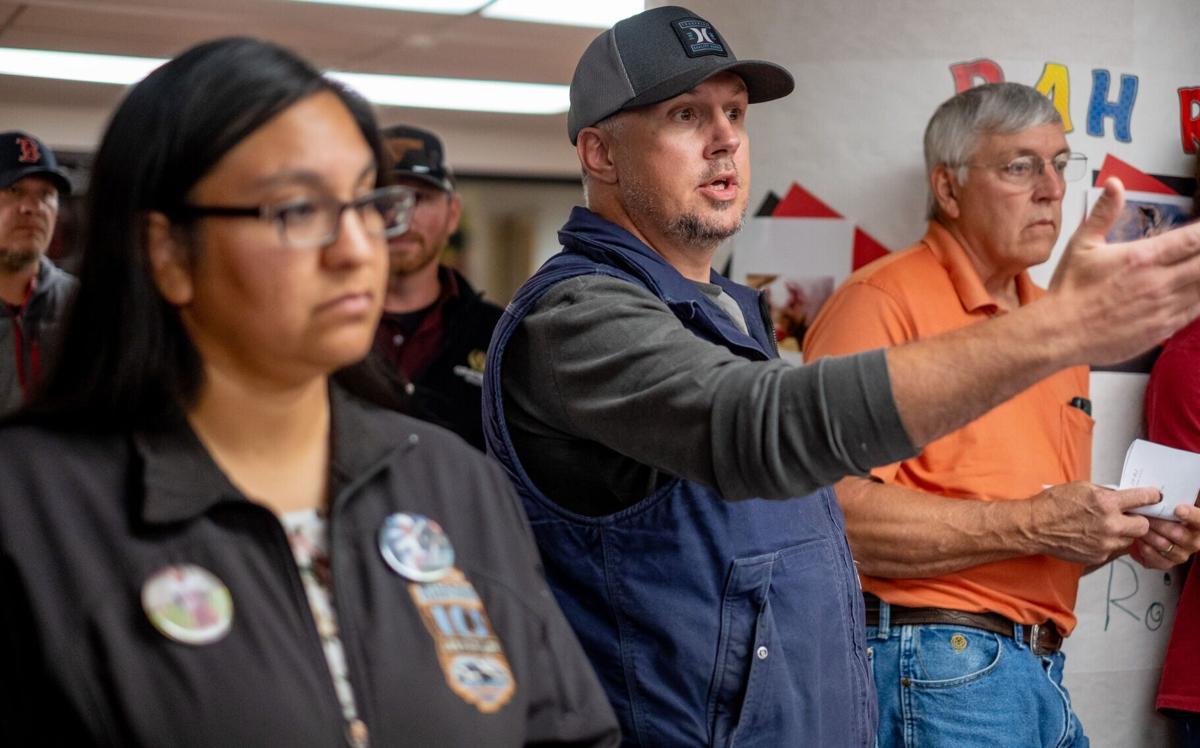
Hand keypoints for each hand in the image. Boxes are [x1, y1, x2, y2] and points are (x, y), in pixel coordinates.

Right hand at [1028, 482, 1155, 564]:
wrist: (1034, 527)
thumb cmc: (1053, 505)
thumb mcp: (1081, 487)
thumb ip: (1105, 493)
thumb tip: (1123, 496)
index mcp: (1106, 502)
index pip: (1142, 499)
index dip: (1151, 497)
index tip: (1154, 498)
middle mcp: (1109, 524)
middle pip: (1143, 525)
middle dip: (1137, 520)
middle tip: (1127, 517)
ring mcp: (1105, 543)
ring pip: (1128, 539)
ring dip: (1121, 533)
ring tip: (1103, 527)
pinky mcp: (1098, 556)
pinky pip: (1112, 549)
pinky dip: (1107, 543)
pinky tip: (1091, 536)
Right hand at [1048, 177, 1199, 365]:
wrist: (1060, 332)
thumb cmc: (1069, 288)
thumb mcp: (1082, 244)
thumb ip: (1104, 213)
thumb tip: (1115, 183)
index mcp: (1142, 257)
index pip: (1192, 239)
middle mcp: (1159, 282)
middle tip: (1197, 250)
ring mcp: (1163, 308)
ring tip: (1194, 268)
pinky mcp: (1163, 329)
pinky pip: (1195, 311)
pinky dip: (1199, 299)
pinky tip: (1193, 291)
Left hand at [1130, 503, 1199, 569]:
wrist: (1158, 529)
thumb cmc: (1166, 515)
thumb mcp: (1174, 503)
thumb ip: (1173, 498)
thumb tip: (1162, 490)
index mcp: (1199, 525)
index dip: (1191, 515)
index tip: (1178, 509)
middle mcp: (1193, 542)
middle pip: (1179, 534)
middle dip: (1159, 524)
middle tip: (1145, 515)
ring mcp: (1180, 554)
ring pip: (1164, 546)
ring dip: (1148, 534)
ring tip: (1138, 525)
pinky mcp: (1166, 563)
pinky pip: (1155, 559)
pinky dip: (1144, 549)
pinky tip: (1138, 540)